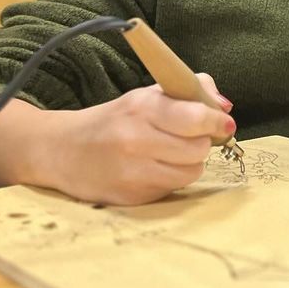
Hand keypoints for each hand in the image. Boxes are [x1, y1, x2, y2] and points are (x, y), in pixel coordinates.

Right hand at [42, 73, 234, 205]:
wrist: (63, 150)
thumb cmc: (116, 119)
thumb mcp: (148, 95)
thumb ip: (191, 90)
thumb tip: (225, 106)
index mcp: (142, 108)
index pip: (195, 118)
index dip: (216, 122)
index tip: (224, 123)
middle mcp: (135, 140)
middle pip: (198, 148)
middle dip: (202, 142)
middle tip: (189, 137)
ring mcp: (132, 172)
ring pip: (191, 172)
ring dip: (189, 162)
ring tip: (171, 152)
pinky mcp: (130, 197)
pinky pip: (172, 189)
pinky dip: (172, 178)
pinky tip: (154, 168)